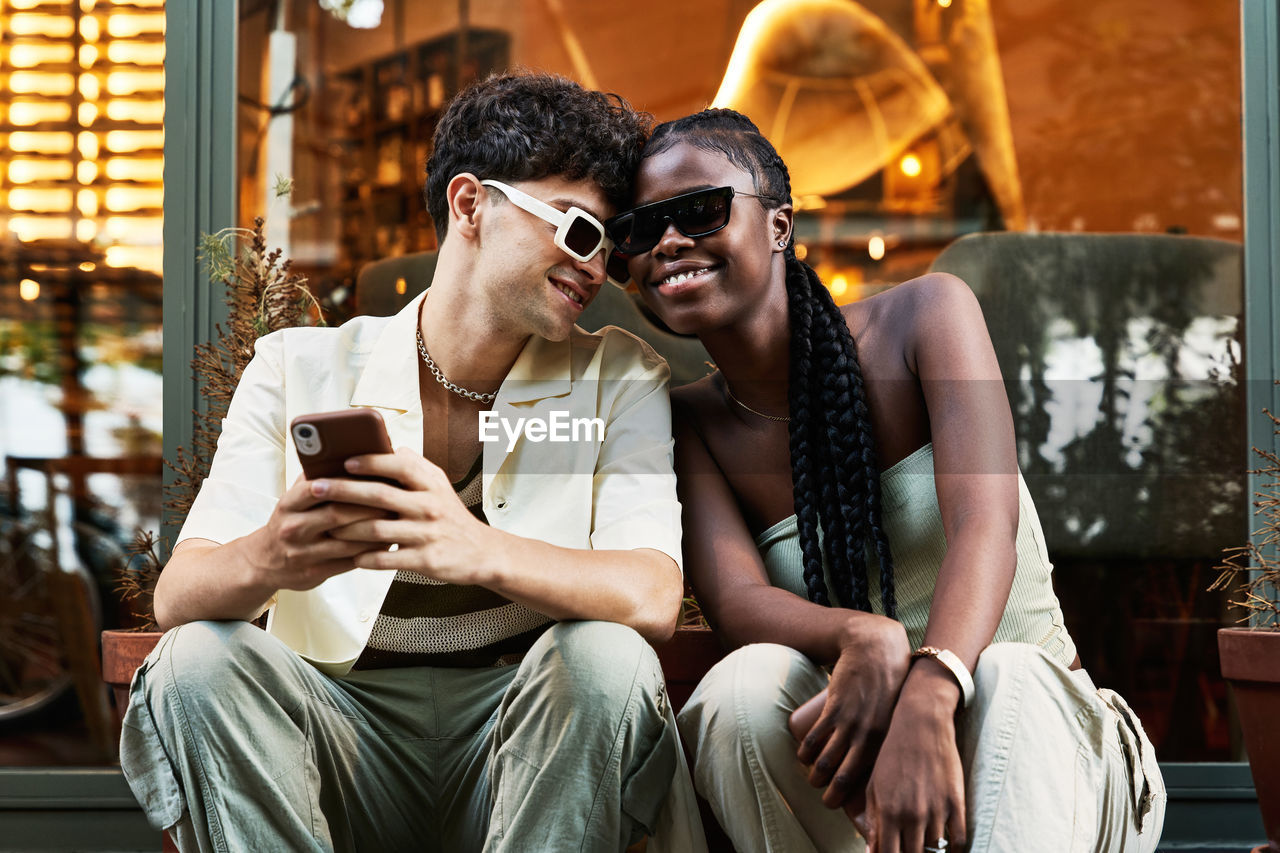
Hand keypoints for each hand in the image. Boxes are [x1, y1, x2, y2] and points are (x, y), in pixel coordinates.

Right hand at [245, 474, 389, 590]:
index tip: (370, 476)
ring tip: (395, 521)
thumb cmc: (290, 521)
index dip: (343, 482)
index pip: (314, 488)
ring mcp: (302, 553)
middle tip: (393, 499)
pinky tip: (386, 542)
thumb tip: (351, 455)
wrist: (265, 561)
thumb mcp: (294, 499)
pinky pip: (348, 562)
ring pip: (346, 542)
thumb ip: (316, 480)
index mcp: (288, 505)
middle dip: (368, 507)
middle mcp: (293, 528)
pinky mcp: (314, 572)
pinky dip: (369, 552)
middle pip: (336, 515)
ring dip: (374, 531)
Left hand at [323, 448, 497, 584]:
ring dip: (346, 528)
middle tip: (316, 488)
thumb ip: (415, 467)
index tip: (343, 461)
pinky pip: (386, 559)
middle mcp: (430, 506)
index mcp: (431, 485)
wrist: (481, 552)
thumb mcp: (440, 486)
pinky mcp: (424, 560)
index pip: (399, 466)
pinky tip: (350, 555)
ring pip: (377, 530)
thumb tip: (388, 448)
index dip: (370, 462)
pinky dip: (365, 558)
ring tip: (325, 525)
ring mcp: (427, 534)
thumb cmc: (451, 516)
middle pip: (379, 496)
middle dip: (343, 491)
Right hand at [790, 614, 910, 808]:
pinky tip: (802, 758)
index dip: (855, 796)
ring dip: (814, 776)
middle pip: (843, 777)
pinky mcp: (833, 708)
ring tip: (812, 780)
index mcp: (886, 741)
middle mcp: (868, 736)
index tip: (848, 803)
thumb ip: (892, 735)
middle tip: (825, 801)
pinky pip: (814, 738)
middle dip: (830, 796)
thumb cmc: (890, 682)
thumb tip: (885, 761)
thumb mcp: (897, 714)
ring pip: (825, 761)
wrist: (875, 649)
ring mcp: (849, 723)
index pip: (869, 779)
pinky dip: (805, 753)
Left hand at [861, 688, 966, 852]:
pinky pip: (959, 841)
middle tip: (909, 850)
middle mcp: (912, 815)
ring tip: (925, 848)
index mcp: (889, 812)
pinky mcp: (956, 803)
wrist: (920, 725)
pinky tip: (947, 848)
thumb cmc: (892, 755)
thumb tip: (873, 851)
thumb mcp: (875, 786)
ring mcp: (936, 810)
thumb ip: (874, 821)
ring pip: (935, 852)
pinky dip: (953, 849)